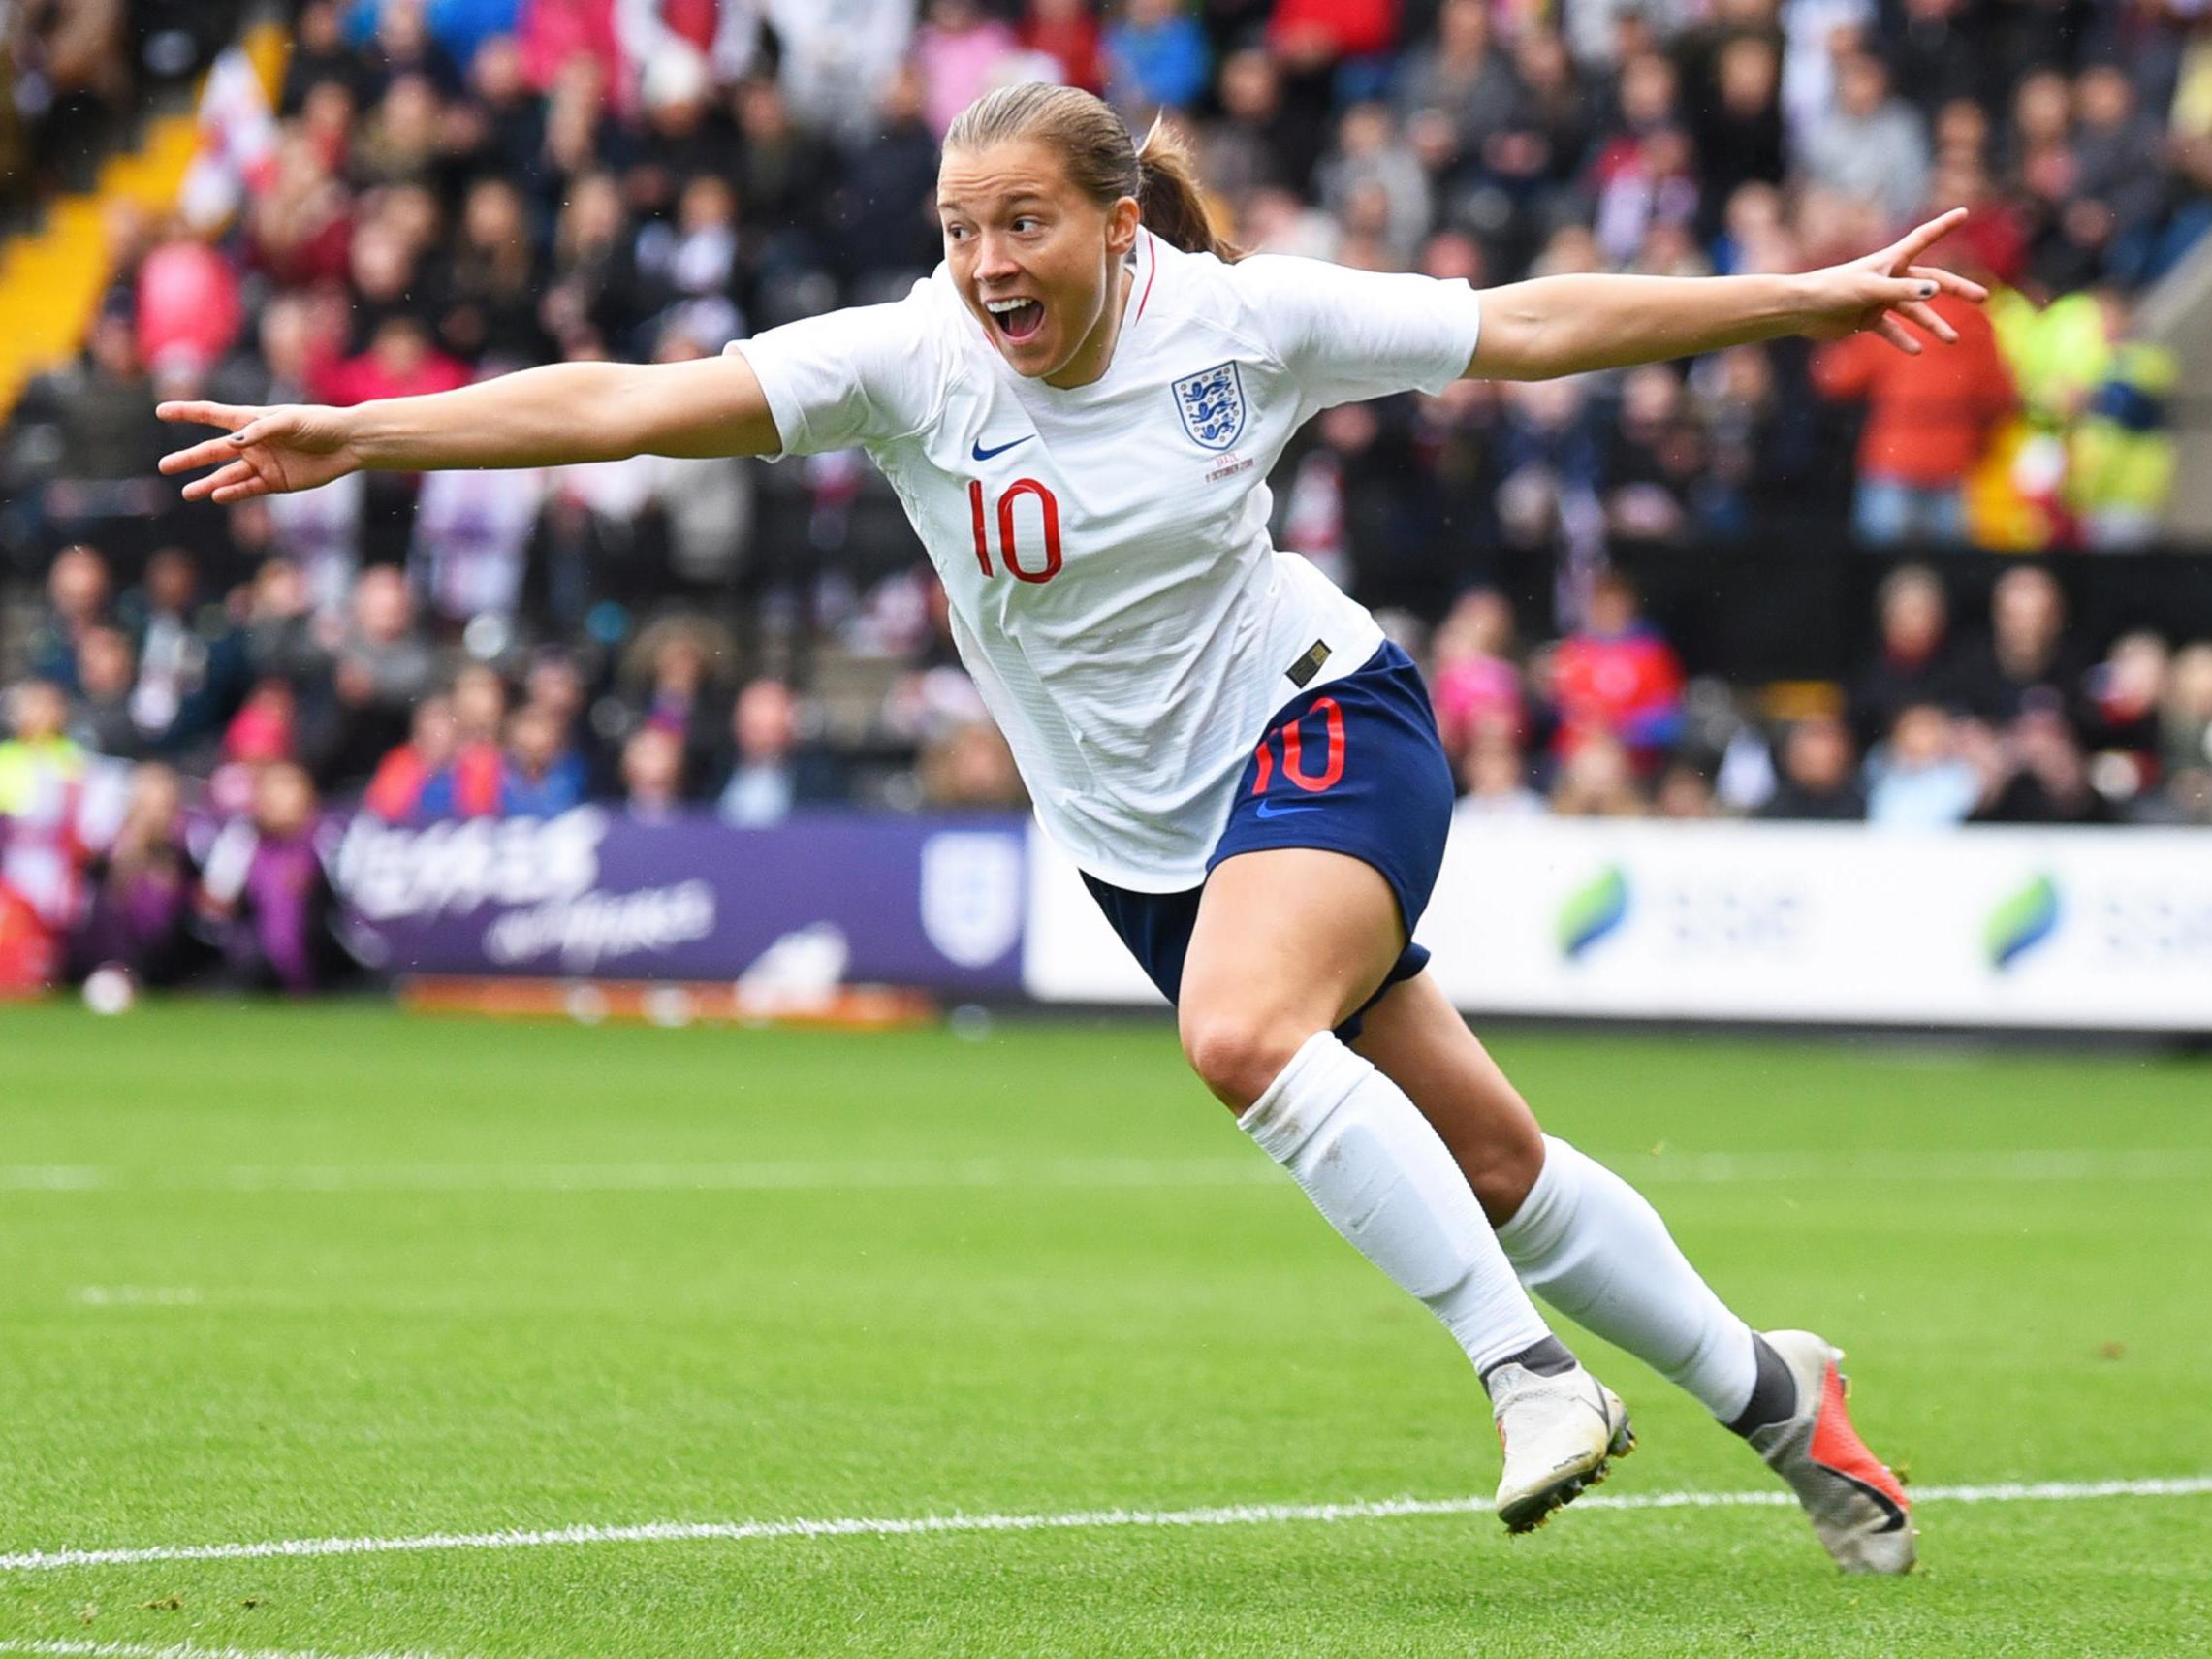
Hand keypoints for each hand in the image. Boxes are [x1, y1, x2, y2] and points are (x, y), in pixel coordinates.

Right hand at [156, 401, 364, 502]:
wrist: (347, 444)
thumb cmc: (319, 424)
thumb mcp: (290, 421)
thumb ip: (261, 430)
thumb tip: (232, 443)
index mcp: (251, 420)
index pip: (212, 415)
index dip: (187, 413)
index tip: (161, 411)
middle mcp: (252, 443)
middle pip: (212, 451)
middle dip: (189, 459)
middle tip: (163, 466)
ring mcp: (262, 463)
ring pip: (227, 475)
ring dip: (207, 484)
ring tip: (187, 492)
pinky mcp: (276, 481)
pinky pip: (249, 489)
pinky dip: (234, 493)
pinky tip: (218, 497)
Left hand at [1796, 207, 1989, 354]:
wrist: (1801, 310)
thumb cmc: (1833, 290)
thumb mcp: (1870, 289)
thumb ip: (1902, 291)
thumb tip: (1935, 292)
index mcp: (1890, 261)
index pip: (1923, 238)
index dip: (1944, 226)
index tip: (1964, 212)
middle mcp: (1889, 278)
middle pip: (1931, 283)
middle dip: (1957, 290)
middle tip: (1983, 298)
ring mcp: (1880, 300)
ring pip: (1914, 312)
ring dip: (1933, 325)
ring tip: (1952, 340)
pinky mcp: (1868, 320)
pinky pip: (1891, 331)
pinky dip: (1903, 340)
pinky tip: (1917, 351)